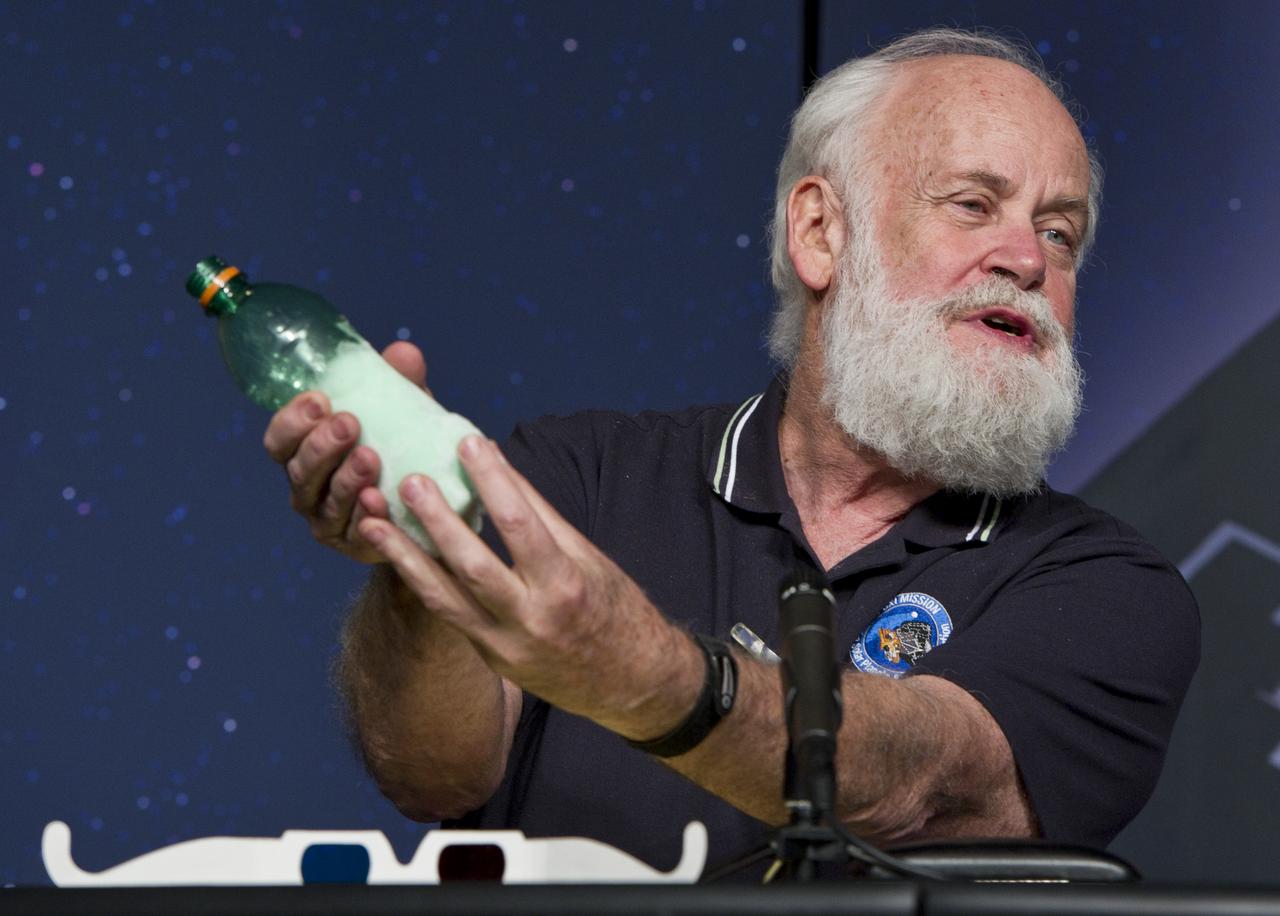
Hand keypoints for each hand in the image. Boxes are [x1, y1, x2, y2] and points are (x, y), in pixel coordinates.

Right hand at [263, 341, 427, 563]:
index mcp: (305, 451)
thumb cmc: (402, 447)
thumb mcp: (402, 413)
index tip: (320, 398)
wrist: (427, 505)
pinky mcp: (355, 544)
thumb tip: (404, 354)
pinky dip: (366, 516)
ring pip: (326, 501)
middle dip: (321, 445)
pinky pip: (356, 532)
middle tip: (348, 422)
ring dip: (345, 478)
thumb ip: (400, 385)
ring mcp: (328, 519)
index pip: (280, 439)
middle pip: (300, 470)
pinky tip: (378, 501)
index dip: (292, 421)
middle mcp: (308, 487)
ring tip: (370, 458)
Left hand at [357, 437, 701, 737]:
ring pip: (444, 597)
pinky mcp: (491, 658)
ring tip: (373, 521)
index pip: (521, 524)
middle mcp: (531, 619)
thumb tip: (500, 466)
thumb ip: (541, 515)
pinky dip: (420, 582)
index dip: (492, 480)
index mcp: (564, 585)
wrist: (630, 684)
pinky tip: (396, 554)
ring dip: (406, 557)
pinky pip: (448, 615)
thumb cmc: (615, 609)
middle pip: (473, 564)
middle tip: (409, 480)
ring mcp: (506, 645)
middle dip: (437, 521)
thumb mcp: (589, 559)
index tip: (468, 442)